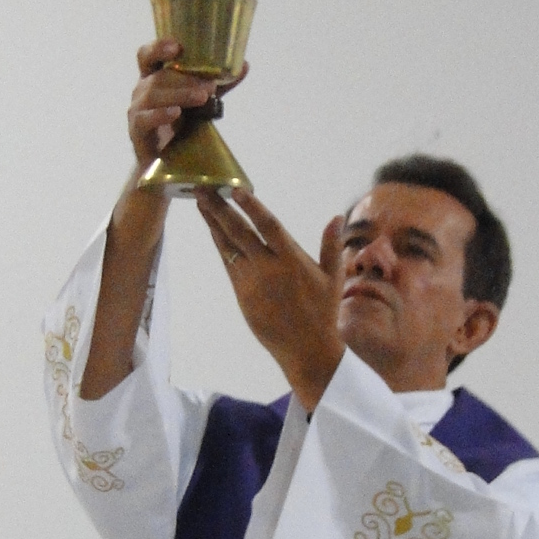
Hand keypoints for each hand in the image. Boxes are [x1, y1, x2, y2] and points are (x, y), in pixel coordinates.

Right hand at [128, 39, 245, 172]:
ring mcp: (137, 110)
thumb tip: (243, 65)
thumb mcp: (200, 101)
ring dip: (180, 94)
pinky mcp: (137, 132)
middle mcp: (142, 90)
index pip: (148, 55)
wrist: (167, 163)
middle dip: (185, 79)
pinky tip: (175, 112)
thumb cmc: (180, 125)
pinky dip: (160, 114)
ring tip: (202, 98)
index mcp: (154, 77)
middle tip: (210, 85)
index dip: (158, 47)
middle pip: (159, 77)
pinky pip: (144, 119)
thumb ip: (218, 85)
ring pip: (153, 95)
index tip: (178, 46)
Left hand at [196, 188, 346, 411]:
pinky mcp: (241, 294)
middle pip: (240, 232)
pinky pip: (227, 264)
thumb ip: (331, 245)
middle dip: (220, 209)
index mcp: (292, 260)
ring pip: (228, 247)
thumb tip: (337, 217)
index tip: (236, 189)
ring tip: (201, 203)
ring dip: (213, 224)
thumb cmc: (324, 312)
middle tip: (204, 189)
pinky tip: (212, 231)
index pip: (268, 226)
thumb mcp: (333, 278)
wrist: (306, 349)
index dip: (251, 207)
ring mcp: (252, 282)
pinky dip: (219, 245)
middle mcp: (269, 268)